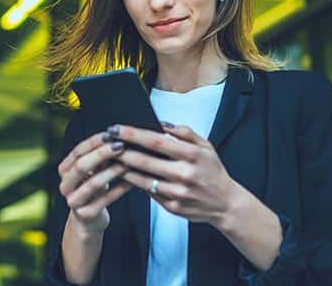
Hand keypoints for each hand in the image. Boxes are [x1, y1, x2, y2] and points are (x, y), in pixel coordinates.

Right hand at [57, 131, 131, 233]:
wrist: (88, 220)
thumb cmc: (93, 189)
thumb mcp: (92, 171)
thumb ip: (98, 157)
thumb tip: (116, 136)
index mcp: (64, 170)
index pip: (77, 151)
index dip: (94, 142)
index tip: (111, 134)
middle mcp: (65, 185)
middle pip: (81, 166)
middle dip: (102, 154)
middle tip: (120, 146)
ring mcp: (74, 201)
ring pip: (93, 183)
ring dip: (112, 171)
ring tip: (129, 163)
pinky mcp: (86, 214)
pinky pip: (104, 200)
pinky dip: (119, 190)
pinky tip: (132, 183)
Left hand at [109, 123, 240, 226]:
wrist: (225, 204)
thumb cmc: (212, 171)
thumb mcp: (206, 146)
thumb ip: (184, 133)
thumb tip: (161, 123)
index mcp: (192, 155)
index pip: (157, 142)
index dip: (133, 134)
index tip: (117, 128)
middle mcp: (184, 174)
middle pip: (145, 161)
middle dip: (121, 150)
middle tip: (106, 142)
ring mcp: (177, 193)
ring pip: (142, 179)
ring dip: (123, 168)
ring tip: (110, 158)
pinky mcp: (172, 207)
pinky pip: (148, 192)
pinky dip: (134, 182)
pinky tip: (125, 174)